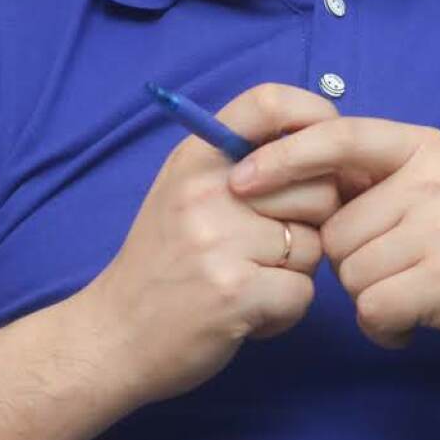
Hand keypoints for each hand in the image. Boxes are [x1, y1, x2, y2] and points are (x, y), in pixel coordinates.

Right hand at [81, 83, 344, 407]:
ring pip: (315, 247)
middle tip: (269, 251)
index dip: (316, 117)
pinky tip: (249, 314)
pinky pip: (303, 293)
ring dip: (296, 274)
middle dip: (312, 225)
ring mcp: (218, 240)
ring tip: (252, 284)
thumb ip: (244, 165)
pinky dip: (285, 311)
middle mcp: (206, 190)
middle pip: (317, 188)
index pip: (269, 102)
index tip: (326, 155)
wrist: (113, 337)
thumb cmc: (163, 265)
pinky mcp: (235, 292)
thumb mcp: (185, 192)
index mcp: (197, 158)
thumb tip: (327, 152)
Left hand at [228, 117, 439, 377]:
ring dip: (370, 299)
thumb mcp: (438, 192)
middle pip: (335, 227)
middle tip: (400, 274)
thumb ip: (379, 182)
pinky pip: (372, 307)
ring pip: (349, 271)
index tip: (238, 179)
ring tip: (416, 297)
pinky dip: (386, 328)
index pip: (338, 137)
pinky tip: (419, 323)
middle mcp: (435, 176)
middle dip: (352, 264)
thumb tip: (292, 176)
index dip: (282, 156)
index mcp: (425, 147)